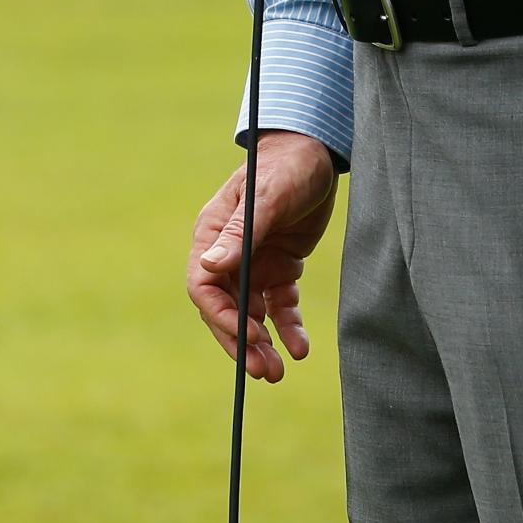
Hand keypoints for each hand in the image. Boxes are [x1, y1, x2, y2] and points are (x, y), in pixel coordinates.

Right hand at [188, 131, 338, 383]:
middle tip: (264, 371)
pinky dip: (288, 327)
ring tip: (279, 371)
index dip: (221, 317)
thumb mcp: (268, 196)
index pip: (203, 287)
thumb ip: (241, 232)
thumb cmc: (288, 165)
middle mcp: (229, 253)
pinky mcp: (280, 266)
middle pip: (225, 308)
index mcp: (214, 234)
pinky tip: (301, 347)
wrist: (319, 151)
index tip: (247, 337)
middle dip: (241, 342)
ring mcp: (255, 262)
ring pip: (252, 314)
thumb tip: (208, 267)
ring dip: (262, 343)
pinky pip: (280, 305)